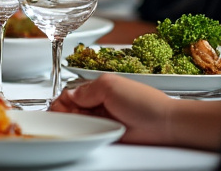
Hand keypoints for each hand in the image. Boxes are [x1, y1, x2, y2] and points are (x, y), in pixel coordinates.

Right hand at [49, 74, 174, 145]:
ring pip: (78, 122)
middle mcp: (99, 104)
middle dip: (65, 113)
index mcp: (97, 88)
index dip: (61, 100)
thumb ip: (85, 90)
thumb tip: (69, 95)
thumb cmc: (143, 101)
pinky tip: (85, 132)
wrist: (164, 123)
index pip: (70, 93)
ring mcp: (103, 120)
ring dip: (74, 123)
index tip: (56, 108)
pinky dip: (84, 133)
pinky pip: (90, 134)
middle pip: (70, 108)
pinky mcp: (108, 134)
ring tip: (78, 123)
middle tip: (64, 117)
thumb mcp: (109, 85)